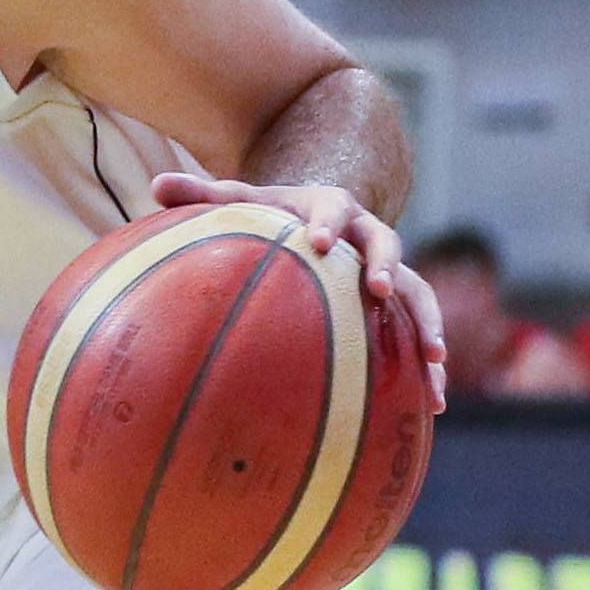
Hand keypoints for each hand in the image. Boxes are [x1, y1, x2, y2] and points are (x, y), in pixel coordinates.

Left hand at [153, 172, 446, 411]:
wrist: (316, 218)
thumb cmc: (269, 212)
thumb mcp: (239, 199)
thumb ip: (201, 193)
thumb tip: (154, 185)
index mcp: (329, 206)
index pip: (331, 209)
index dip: (327, 223)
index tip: (318, 240)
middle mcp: (367, 234)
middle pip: (387, 245)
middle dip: (388, 266)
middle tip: (382, 290)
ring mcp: (387, 268)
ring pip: (418, 292)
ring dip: (428, 322)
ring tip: (435, 358)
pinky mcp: (397, 303)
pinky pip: (418, 331)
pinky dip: (426, 365)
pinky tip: (432, 404)